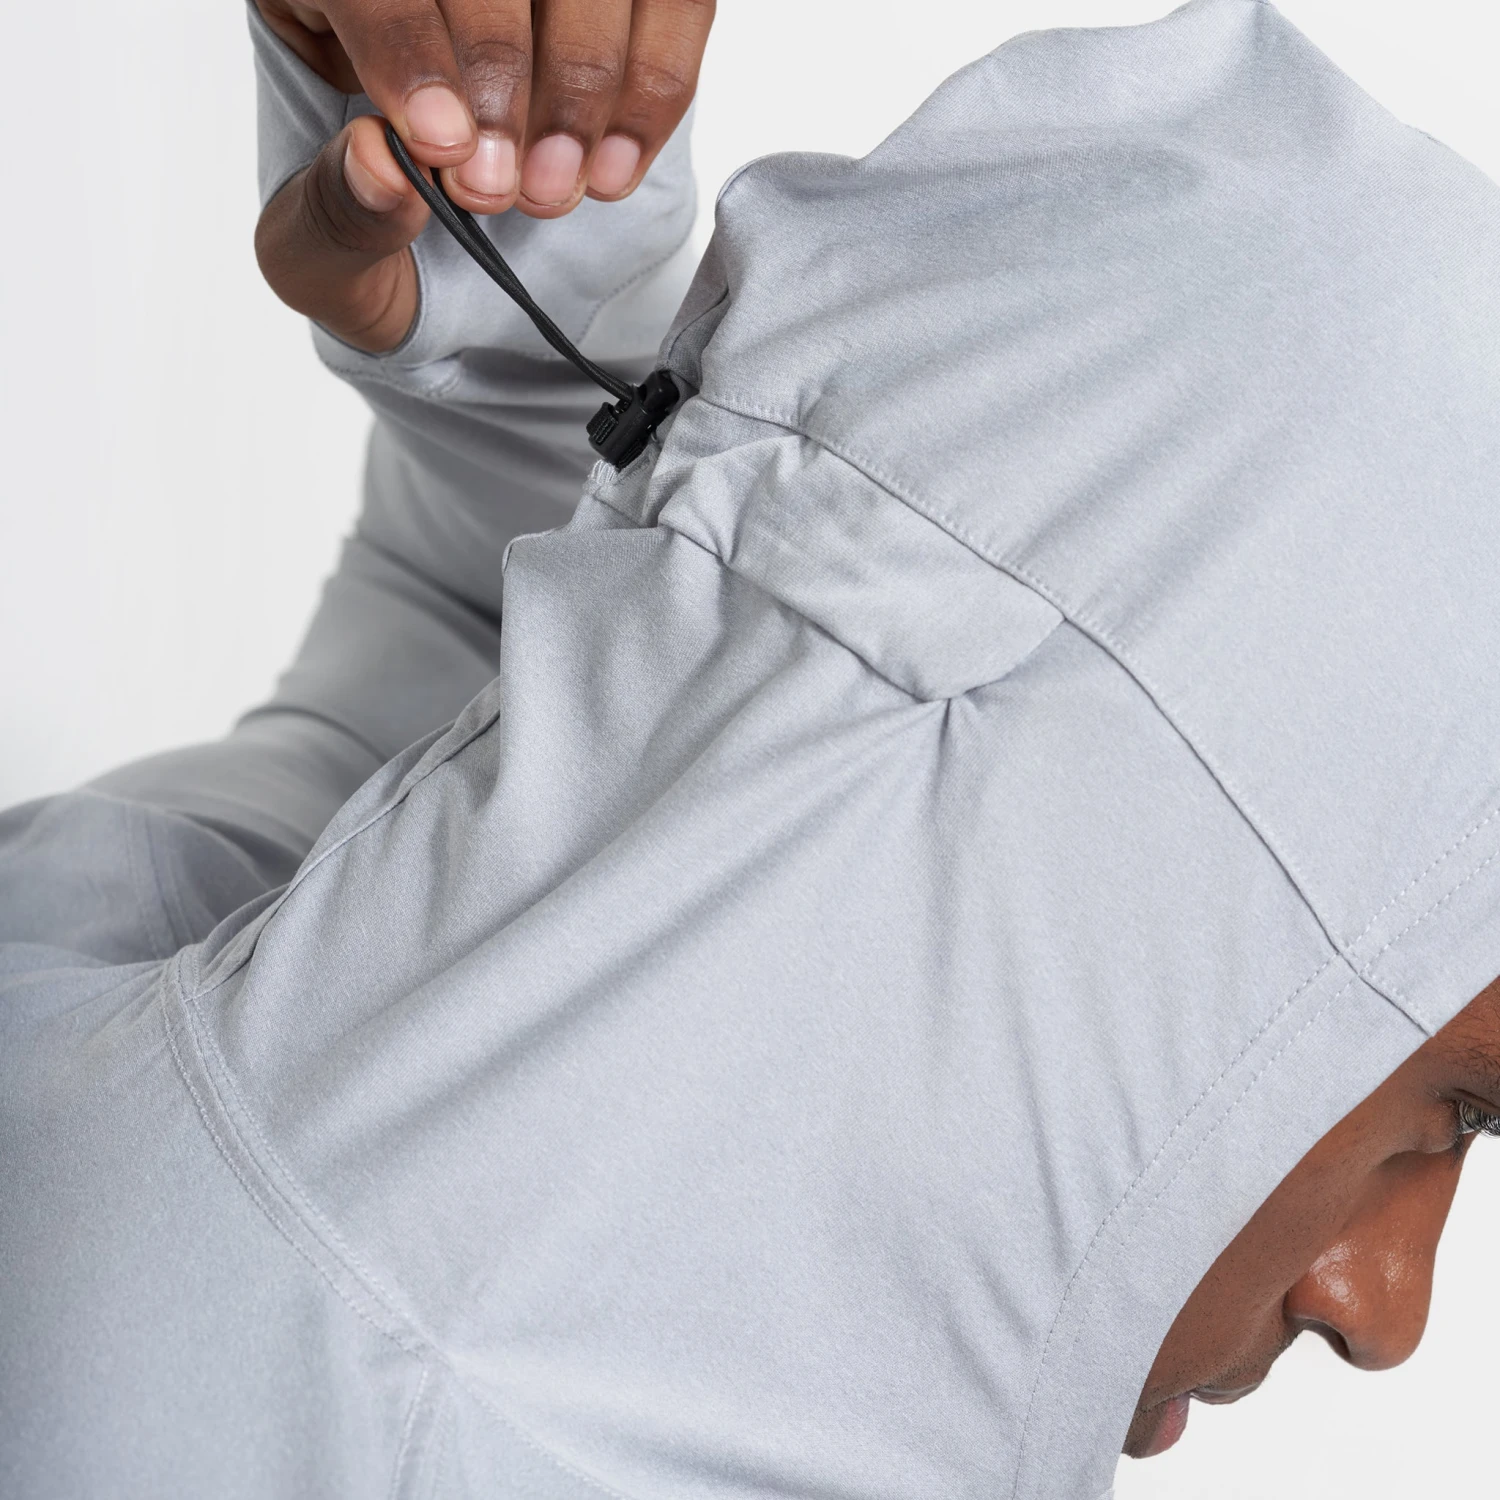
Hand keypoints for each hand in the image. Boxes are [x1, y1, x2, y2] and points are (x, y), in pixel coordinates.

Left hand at [253, 0, 712, 351]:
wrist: (438, 251)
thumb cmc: (370, 234)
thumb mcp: (320, 254)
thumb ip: (333, 216)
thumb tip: (380, 167)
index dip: (407, 43)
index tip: (446, 143)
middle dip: (504, 71)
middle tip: (503, 185)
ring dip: (588, 81)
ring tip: (564, 186)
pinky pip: (670, 1)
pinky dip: (655, 84)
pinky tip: (615, 165)